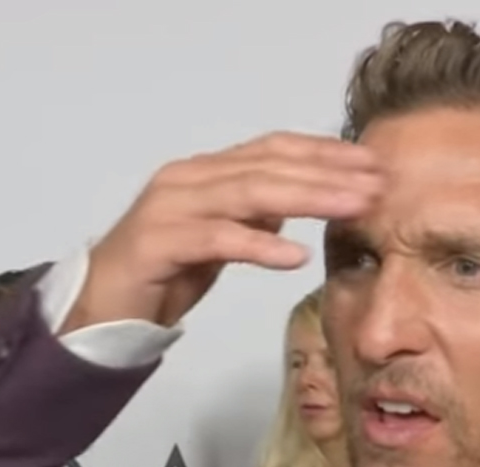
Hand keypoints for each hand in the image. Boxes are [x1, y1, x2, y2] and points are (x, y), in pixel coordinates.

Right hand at [61, 132, 383, 331]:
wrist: (102, 306)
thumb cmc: (166, 270)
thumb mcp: (221, 237)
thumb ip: (253, 214)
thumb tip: (296, 204)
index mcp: (208, 171)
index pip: (274, 149)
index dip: (325, 152)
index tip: (373, 163)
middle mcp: (189, 178)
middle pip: (269, 166)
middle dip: (329, 174)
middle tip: (377, 185)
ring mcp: (170, 206)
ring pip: (248, 192)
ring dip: (308, 198)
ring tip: (353, 208)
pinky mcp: (157, 243)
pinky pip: (216, 240)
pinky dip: (258, 246)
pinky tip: (295, 257)